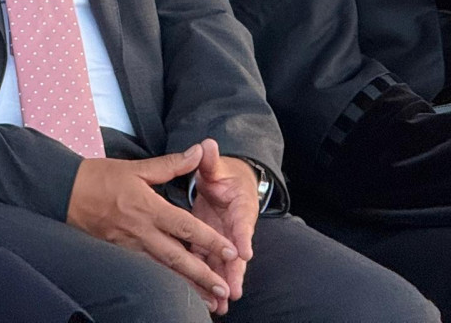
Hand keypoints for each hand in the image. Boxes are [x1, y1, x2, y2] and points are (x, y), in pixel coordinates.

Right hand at [66, 145, 236, 313]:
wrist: (65, 191)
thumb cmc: (101, 177)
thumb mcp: (137, 167)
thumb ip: (171, 164)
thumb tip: (198, 151)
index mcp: (149, 208)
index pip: (185, 228)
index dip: (210, 240)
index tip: (230, 251)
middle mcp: (141, 231)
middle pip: (177, 258)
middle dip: (202, 274)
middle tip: (224, 287)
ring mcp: (129, 246)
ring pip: (163, 271)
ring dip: (187, 287)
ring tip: (208, 301)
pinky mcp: (119, 254)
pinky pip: (146, 272)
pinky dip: (164, 284)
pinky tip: (177, 293)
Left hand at [188, 141, 259, 312]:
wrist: (228, 184)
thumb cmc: (224, 175)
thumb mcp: (217, 166)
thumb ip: (210, 160)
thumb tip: (207, 145)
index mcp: (240, 207)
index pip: (243, 222)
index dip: (243, 236)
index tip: (244, 251)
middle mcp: (235, 228)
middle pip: (236, 253)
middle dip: (235, 273)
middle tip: (232, 292)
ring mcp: (224, 240)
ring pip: (224, 265)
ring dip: (223, 285)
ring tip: (220, 306)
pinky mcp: (211, 246)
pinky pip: (210, 265)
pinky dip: (208, 282)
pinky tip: (206, 301)